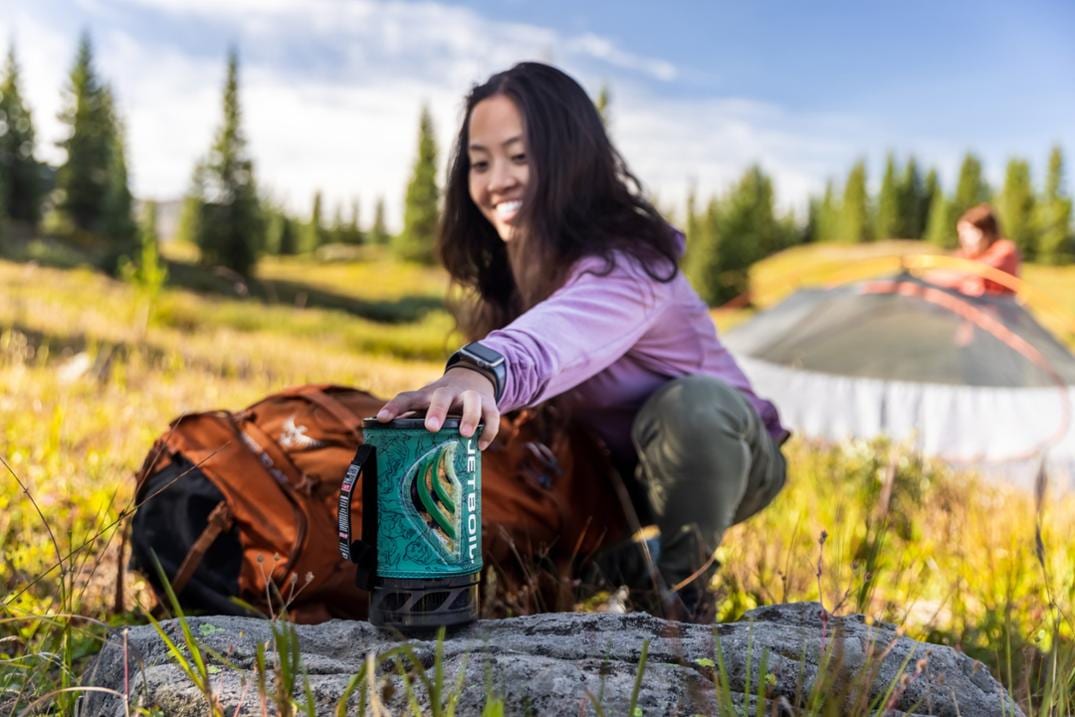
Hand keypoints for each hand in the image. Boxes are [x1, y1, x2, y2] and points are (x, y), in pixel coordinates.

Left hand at [375, 368, 499, 449]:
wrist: (474, 377)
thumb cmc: (442, 401)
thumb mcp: (426, 405)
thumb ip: (411, 421)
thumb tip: (388, 448)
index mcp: (428, 395)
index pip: (407, 398)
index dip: (393, 407)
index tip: (381, 419)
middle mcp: (448, 393)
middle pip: (442, 396)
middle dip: (437, 411)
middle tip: (431, 427)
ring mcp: (470, 396)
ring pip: (472, 401)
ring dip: (469, 416)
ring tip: (465, 434)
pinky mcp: (488, 404)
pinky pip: (492, 416)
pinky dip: (488, 431)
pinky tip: (480, 446)